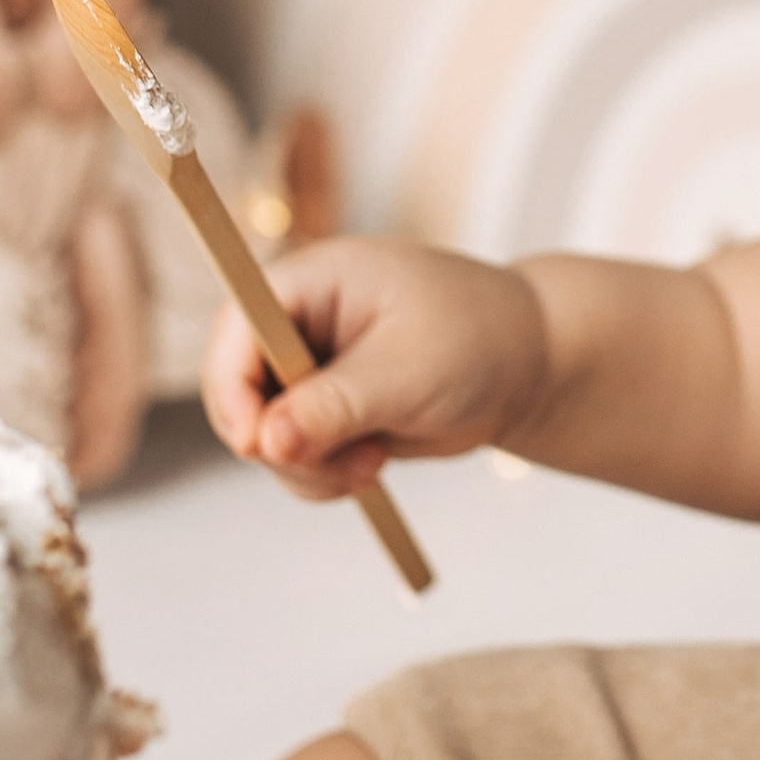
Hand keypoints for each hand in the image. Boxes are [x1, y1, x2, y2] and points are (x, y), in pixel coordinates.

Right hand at [201, 236, 550, 500]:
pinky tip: (372, 469)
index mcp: (312, 281)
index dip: (232, 389)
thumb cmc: (479, 340)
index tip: (258, 445)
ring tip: (372, 465)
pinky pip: (293, 458)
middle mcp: (299, 322)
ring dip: (308, 468)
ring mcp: (309, 370)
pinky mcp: (324, 412)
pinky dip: (322, 477)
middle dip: (279, 444)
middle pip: (239, 392)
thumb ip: (335, 405)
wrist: (527, 366)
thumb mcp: (409, 371)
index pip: (237, 328)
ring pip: (264, 436)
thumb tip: (266, 441)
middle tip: (344, 466)